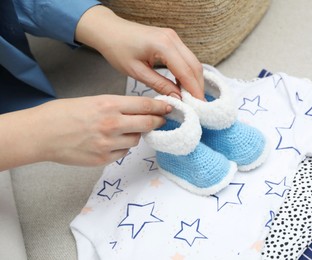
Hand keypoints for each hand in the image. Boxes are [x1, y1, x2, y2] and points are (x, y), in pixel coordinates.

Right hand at [0, 95, 170, 169]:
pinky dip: (122, 146)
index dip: (160, 107)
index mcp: (109, 104)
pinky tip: (109, 142)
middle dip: (158, 122)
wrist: (41, 134)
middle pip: (148, 124)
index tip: (169, 108)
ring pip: (137, 139)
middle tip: (161, 121)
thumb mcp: (92, 100)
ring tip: (121, 130)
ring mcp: (109, 143)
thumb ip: (117, 106)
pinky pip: (123, 151)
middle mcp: (113, 124)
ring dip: (135, 134)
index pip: (145, 105)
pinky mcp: (104, 158)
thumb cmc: (63, 113)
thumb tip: (139, 110)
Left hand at [76, 5, 203, 98]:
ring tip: (191, 97)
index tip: (199, 105)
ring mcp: (173, 37)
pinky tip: (183, 85)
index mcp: (163, 45)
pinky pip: (186, 58)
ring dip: (194, 79)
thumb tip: (177, 98)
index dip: (194, 90)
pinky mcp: (171, 39)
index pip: (186, 71)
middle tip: (198, 104)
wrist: (109, 31)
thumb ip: (160, 85)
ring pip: (192, 61)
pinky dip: (188, 72)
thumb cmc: (117, 49)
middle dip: (198, 86)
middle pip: (194, 65)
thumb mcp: (137, 72)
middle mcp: (172, 38)